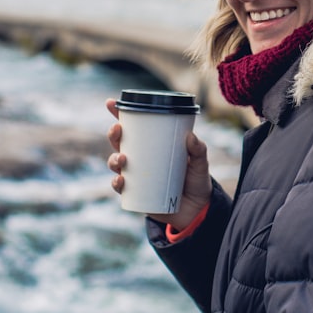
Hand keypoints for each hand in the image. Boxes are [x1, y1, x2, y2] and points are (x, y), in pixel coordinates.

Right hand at [105, 98, 211, 228]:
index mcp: (154, 145)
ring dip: (113, 159)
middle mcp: (141, 159)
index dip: (119, 114)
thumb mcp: (201, 163)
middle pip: (120, 143)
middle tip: (118, 129)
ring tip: (122, 159)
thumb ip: (199, 150)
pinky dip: (117, 183)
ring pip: (116, 164)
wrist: (198, 210)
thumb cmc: (197, 181)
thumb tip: (190, 136)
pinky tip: (120, 181)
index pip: (134, 126)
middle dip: (114, 134)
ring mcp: (137, 176)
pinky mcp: (137, 194)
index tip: (111, 102)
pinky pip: (121, 188)